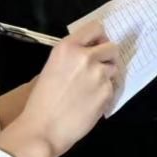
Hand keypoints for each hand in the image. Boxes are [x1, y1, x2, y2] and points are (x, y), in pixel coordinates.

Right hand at [0, 22, 118, 156]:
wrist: (43, 129)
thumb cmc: (41, 101)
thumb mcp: (52, 67)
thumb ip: (72, 56)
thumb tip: (91, 51)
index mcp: (67, 47)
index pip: (96, 28)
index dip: (99, 38)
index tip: (97, 46)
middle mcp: (85, 57)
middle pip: (111, 47)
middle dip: (106, 57)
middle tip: (96, 70)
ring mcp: (99, 74)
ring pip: (114, 68)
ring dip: (107, 76)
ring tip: (90, 89)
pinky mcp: (107, 92)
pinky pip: (113, 87)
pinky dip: (105, 94)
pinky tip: (90, 103)